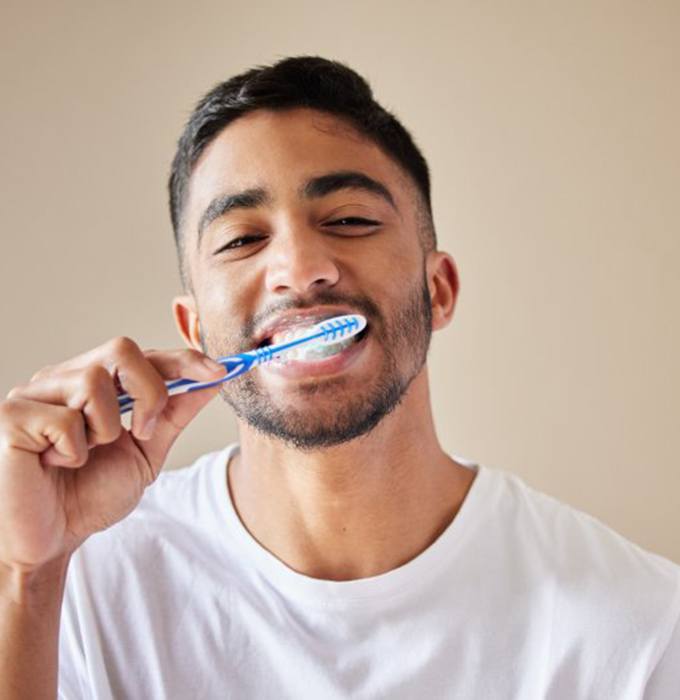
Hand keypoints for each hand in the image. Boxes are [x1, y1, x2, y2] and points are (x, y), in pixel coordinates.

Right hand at [0, 337, 224, 572]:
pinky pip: (64, 419)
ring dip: (104, 431)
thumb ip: (174, 414)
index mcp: (95, 385)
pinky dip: (72, 451)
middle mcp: (64, 379)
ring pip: (93, 382)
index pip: (144, 355)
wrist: (51, 541)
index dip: (184, 360)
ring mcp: (35, 393)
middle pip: (121, 349)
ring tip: (85, 455)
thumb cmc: (90, 495)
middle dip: (150, 392)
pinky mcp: (12, 416)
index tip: (219, 372)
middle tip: (143, 433)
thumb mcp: (145, 453)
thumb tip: (213, 380)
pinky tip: (55, 464)